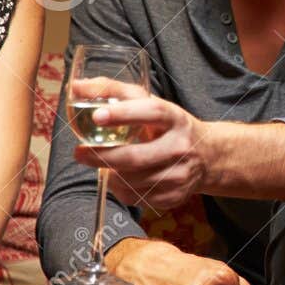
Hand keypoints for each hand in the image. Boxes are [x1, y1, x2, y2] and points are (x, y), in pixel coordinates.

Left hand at [73, 95, 208, 209]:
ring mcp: (179, 174)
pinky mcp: (175, 195)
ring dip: (109, 174)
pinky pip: (136, 198)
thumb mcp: (151, 103)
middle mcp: (180, 146)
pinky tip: (119, 178)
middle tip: (79, 153)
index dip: (123, 114)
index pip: (151, 113)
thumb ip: (114, 91)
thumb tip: (76, 87)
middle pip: (136, 157)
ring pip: (131, 181)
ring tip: (101, 164)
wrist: (208, 156)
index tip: (96, 116)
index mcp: (175, 118)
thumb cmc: (170, 126)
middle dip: (101, 156)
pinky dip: (120, 189)